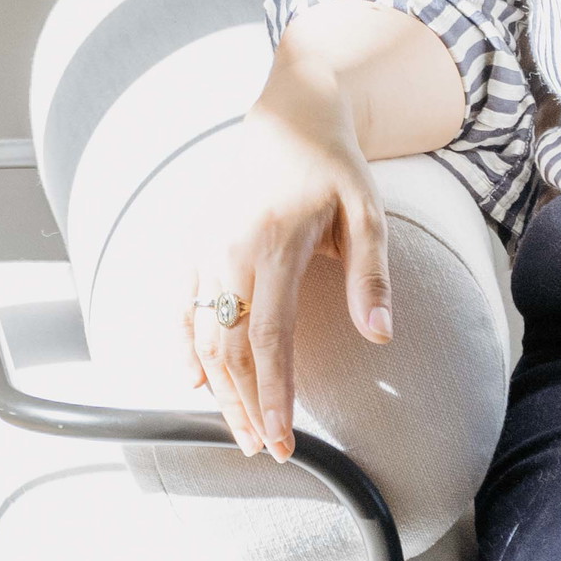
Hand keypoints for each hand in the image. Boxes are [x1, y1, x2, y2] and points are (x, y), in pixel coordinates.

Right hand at [181, 69, 392, 464]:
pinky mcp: (193, 243)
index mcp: (273, 246)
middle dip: (245, 406)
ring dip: (219, 389)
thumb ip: (371, 277)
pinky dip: (184, 347)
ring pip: (202, 335)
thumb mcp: (367, 212)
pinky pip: (180, 306)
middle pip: (229, 349)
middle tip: (265, 449)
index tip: (284, 439)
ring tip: (240, 429)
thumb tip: (380, 336)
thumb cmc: (333, 165)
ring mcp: (204, 248)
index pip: (269, 339)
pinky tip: (195, 383)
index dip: (274, 396)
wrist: (290, 112)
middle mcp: (229, 251)